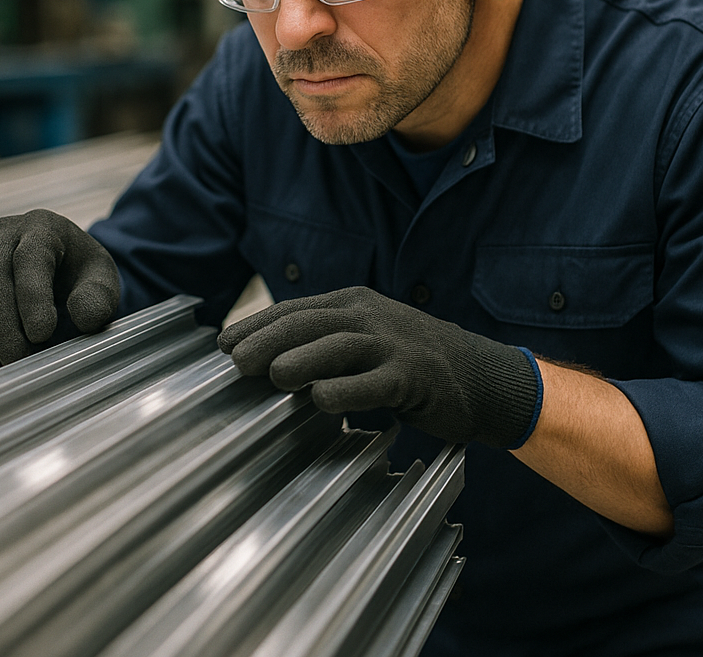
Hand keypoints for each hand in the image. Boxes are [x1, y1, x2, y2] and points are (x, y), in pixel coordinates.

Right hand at [0, 209, 119, 369]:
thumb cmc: (80, 275)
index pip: (31, 257)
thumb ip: (98, 299)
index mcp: (43, 227)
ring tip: (0, 363)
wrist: (55, 264)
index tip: (42, 335)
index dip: (32, 297)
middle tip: (17, 360)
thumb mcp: (102, 282)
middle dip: (0, 323)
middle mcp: (1, 231)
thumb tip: (82, 317)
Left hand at [218, 286, 541, 447]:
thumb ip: (323, 341)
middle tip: (236, 362)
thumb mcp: (366, 336)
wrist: (479, 373)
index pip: (295, 309)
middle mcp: (370, 317)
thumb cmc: (410, 357)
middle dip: (269, 340)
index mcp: (353, 303)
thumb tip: (264, 358)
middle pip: (310, 323)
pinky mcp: (413, 376)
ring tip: (272, 375)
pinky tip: (322, 399)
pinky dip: (346, 390)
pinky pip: (374, 383)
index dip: (257, 324)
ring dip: (302, 359)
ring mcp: (392, 345)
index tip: (223, 343)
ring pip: (339, 347)